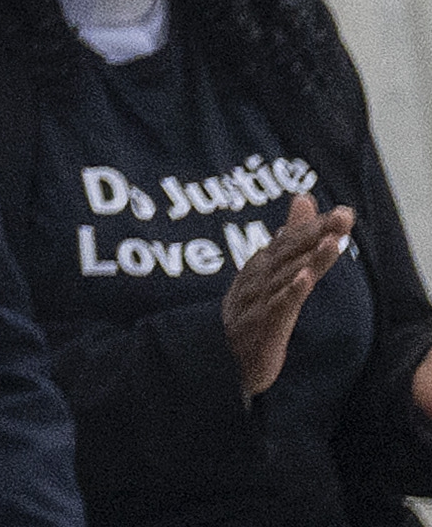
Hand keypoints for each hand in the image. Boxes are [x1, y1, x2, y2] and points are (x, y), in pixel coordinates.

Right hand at [225, 185, 349, 395]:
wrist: (218, 361)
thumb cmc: (249, 314)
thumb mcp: (270, 276)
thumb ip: (290, 239)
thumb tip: (303, 199)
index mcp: (262, 267)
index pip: (291, 241)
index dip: (316, 226)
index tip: (343, 212)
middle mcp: (258, 278)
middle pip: (291, 252)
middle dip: (318, 232)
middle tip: (344, 216)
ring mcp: (258, 300)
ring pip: (287, 275)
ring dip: (310, 257)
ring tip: (332, 242)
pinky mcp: (261, 326)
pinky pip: (277, 306)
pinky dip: (290, 291)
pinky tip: (306, 279)